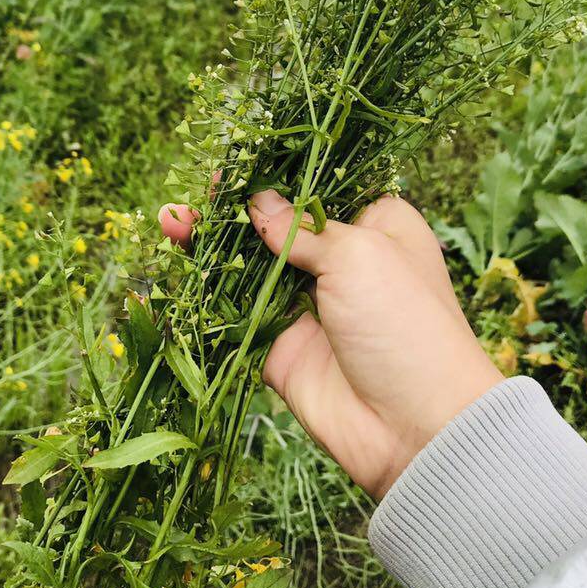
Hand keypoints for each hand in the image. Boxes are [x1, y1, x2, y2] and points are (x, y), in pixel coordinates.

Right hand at [158, 190, 502, 499]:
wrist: (416, 427)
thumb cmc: (405, 322)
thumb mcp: (359, 253)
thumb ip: (302, 228)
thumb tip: (257, 201)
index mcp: (377, 226)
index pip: (320, 189)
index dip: (279, 175)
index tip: (236, 160)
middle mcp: (344, 261)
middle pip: (278, 226)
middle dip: (235, 211)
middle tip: (194, 195)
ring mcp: (310, 306)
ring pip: (250, 269)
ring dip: (211, 249)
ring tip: (170, 223)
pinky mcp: (281, 348)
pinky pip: (236, 317)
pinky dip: (207, 296)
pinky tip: (177, 271)